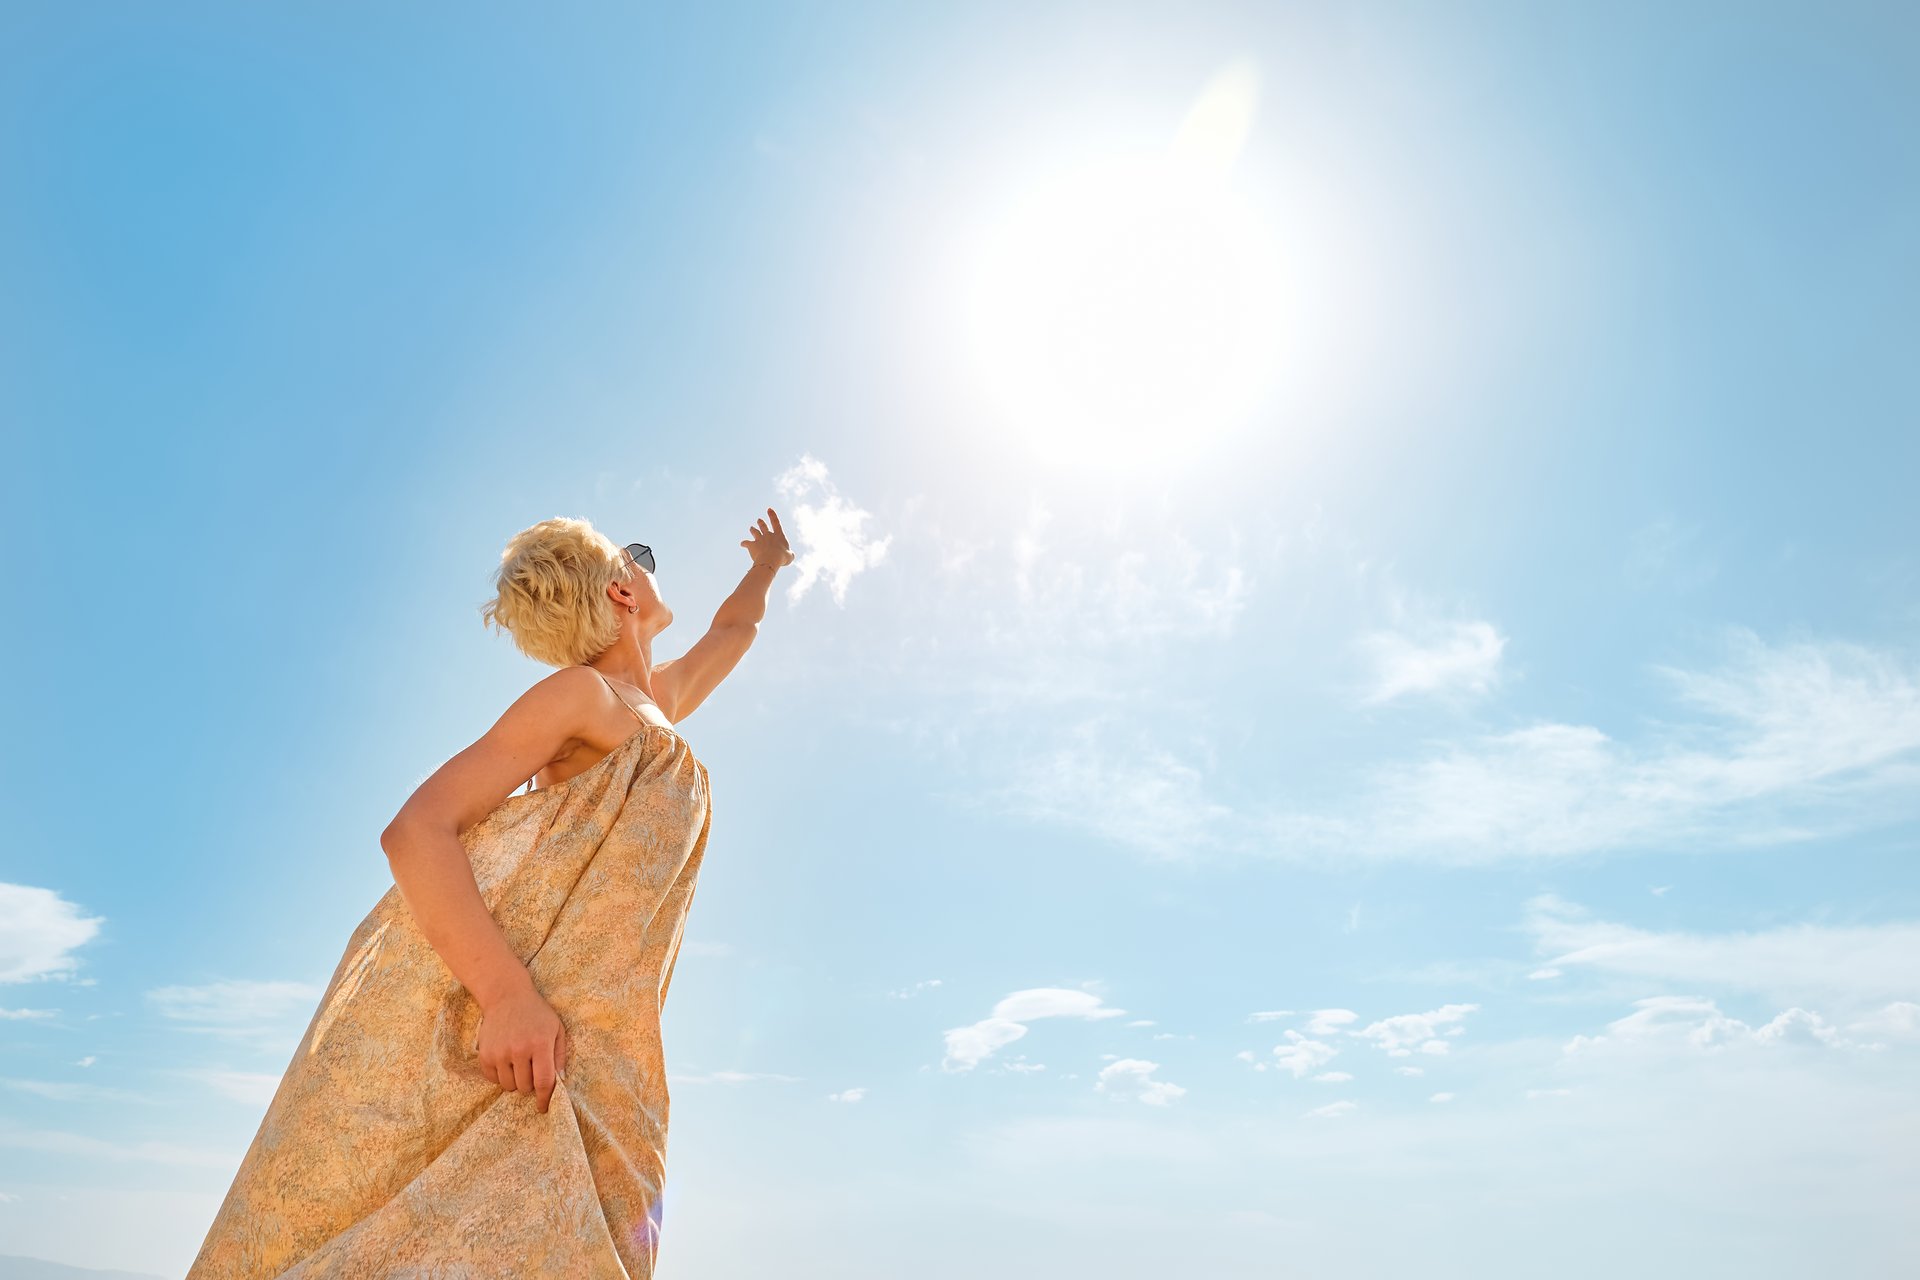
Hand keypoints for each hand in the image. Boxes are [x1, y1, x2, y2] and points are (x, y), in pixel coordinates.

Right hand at [474, 984, 569, 1113]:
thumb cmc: (537, 1014)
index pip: (544, 1082)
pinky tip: (506, 1062)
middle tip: (532, 1070)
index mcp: (540, 1044)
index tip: (543, 1107)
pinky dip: (500, 1076)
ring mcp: (499, 1052)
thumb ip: (560, 1056)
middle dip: (530, 1085)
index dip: (545, 1099)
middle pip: (525, 1087)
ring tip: (519, 1064)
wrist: (507, 996)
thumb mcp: (557, 1029)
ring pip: (508, 1086)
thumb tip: (560, 1082)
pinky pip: (493, 1079)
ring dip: (516, 1081)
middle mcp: (519, 1049)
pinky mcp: (485, 1054)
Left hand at [741, 507, 794, 569]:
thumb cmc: (782, 557)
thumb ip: (789, 554)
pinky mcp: (752, 545)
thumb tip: (789, 555)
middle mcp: (768, 535)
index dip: (772, 515)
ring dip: (753, 529)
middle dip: (761, 523)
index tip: (769, 509)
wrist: (770, 560)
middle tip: (758, 520)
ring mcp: (759, 539)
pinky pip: (746, 543)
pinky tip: (742, 544)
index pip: (776, 522)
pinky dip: (744, 543)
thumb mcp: (790, 556)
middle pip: (763, 527)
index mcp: (779, 535)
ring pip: (755, 532)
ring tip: (751, 528)